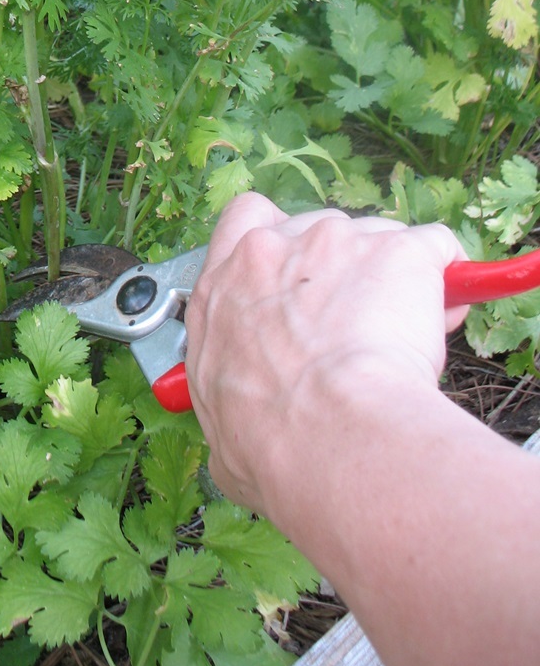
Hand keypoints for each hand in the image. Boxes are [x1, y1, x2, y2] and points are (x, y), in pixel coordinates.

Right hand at [184, 192, 467, 515]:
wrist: (331, 437)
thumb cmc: (273, 445)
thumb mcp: (218, 424)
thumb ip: (229, 397)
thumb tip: (243, 429)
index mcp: (223, 288)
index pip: (246, 220)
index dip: (281, 239)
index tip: (302, 270)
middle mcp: (272, 251)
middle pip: (317, 229)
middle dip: (343, 264)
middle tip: (362, 314)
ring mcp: (335, 242)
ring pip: (377, 238)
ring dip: (392, 276)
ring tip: (408, 333)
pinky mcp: (397, 250)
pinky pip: (434, 246)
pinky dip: (447, 272)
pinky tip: (446, 310)